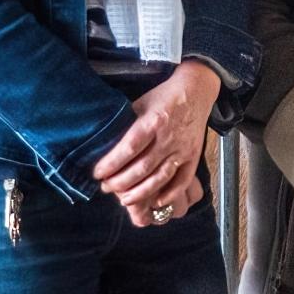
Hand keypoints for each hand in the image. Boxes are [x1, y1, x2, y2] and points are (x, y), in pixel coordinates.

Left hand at [97, 59, 219, 217]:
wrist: (196, 91)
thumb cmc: (163, 97)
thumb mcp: (140, 104)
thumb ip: (126, 125)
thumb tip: (104, 145)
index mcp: (153, 122)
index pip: (129, 148)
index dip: (111, 164)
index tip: (97, 173)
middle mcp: (169, 138)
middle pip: (142, 167)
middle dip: (120, 182)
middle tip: (106, 187)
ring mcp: (183, 149)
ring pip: (160, 177)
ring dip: (140, 192)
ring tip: (124, 199)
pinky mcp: (194, 156)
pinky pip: (183, 180)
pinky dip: (170, 194)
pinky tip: (156, 202)